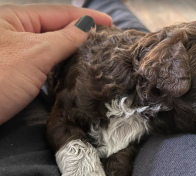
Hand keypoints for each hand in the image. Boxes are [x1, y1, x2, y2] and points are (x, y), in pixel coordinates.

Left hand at [0, 4, 111, 124]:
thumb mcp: (35, 54)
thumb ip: (64, 39)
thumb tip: (86, 26)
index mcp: (14, 18)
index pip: (59, 12)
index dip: (86, 16)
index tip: (110, 23)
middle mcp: (16, 32)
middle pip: (56, 28)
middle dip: (81, 32)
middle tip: (105, 39)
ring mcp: (18, 53)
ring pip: (52, 46)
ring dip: (73, 48)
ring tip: (95, 51)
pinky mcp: (19, 72)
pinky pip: (47, 62)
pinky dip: (63, 63)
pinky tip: (75, 65)